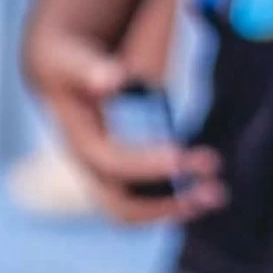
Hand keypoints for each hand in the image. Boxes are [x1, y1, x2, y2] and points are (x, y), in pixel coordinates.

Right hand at [24, 29, 225, 225]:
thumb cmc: (68, 63)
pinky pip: (144, 203)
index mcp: (78, 140)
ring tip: (218, 192)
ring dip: (176, 207)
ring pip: (134, 212)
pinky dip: (174, 200)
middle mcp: (88, 168)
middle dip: (166, 203)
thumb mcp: (70, 60)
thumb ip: (89, 69)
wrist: (55, 73)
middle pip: (121, 205)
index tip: (182, 156)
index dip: (146, 165)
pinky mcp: (118, 177)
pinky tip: (204, 187)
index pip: (110, 163)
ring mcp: (102, 177)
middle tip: (213, 188)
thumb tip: (115, 80)